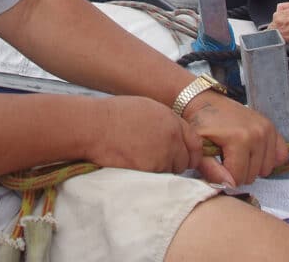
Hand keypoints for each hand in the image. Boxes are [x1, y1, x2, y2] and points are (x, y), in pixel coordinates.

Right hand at [85, 96, 211, 175]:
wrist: (93, 128)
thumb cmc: (113, 116)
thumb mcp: (146, 109)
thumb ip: (165, 123)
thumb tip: (175, 137)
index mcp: (171, 120)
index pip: (195, 142)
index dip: (191, 153)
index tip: (186, 158)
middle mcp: (172, 137)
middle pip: (186, 161)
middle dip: (176, 163)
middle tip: (157, 160)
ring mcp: (162, 155)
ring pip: (172, 171)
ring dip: (162, 170)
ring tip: (141, 161)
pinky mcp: (151, 171)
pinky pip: (158, 179)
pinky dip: (151, 177)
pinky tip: (136, 166)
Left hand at [183, 92, 286, 186]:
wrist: (205, 102)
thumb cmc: (199, 124)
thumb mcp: (198, 147)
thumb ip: (210, 170)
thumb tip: (229, 185)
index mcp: (239, 139)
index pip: (238, 178)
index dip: (226, 177)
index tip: (217, 165)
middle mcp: (257, 134)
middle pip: (252, 175)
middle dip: (238, 172)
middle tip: (226, 158)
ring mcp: (267, 130)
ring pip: (265, 169)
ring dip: (252, 167)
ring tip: (237, 153)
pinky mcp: (272, 127)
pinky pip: (280, 155)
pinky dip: (268, 158)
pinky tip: (253, 152)